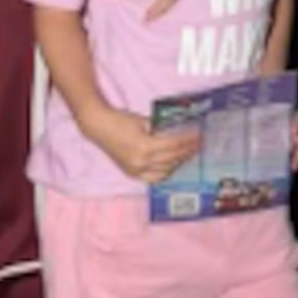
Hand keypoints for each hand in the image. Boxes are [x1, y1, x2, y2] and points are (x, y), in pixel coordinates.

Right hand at [81, 98, 200, 183]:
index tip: (198, 135)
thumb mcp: (143, 121)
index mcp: (145, 147)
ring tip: (188, 154)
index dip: (187, 140)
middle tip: (198, 144)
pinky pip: (153, 177)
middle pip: (171, 159)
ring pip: (165, 170)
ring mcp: (136, 170)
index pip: (173, 145)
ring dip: (178, 162)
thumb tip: (177, 131)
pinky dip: (165, 172)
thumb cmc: (120, 120)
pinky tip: (172, 165)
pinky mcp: (132, 173)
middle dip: (186, 151)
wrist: (99, 127)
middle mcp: (142, 162)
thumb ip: (159, 129)